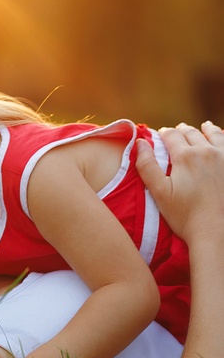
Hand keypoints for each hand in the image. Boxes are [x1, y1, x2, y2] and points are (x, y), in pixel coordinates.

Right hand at [136, 121, 223, 243]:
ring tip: (204, 127)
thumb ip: (146, 165)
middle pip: (192, 133)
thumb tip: (140, 142)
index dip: (163, 134)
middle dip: (182, 130)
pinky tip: (222, 140)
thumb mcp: (158, 192)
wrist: (217, 230)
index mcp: (185, 156)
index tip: (160, 135)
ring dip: (206, 130)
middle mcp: (207, 151)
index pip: (171, 136)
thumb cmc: (184, 215)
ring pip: (215, 135)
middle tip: (177, 131)